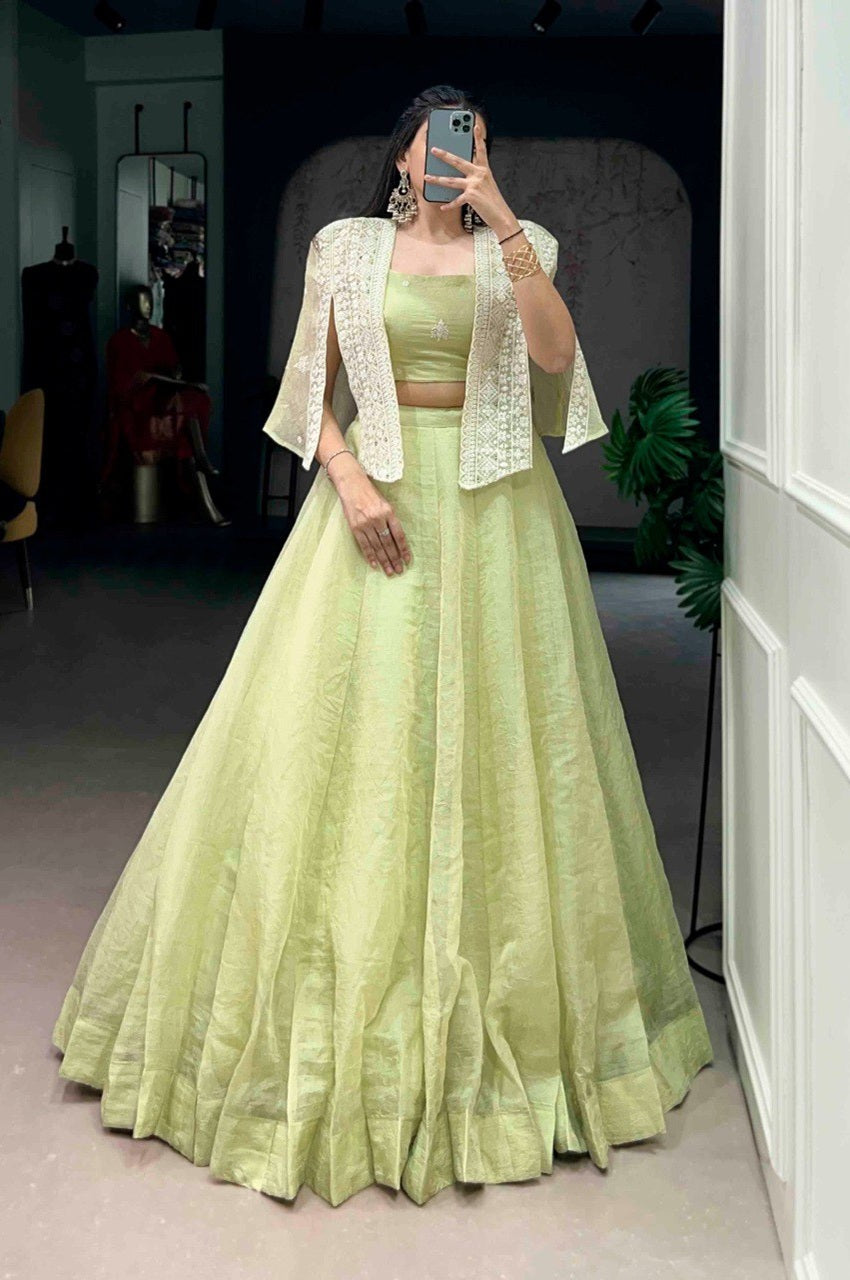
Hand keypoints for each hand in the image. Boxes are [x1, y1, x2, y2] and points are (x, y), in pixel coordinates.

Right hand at [329, 459, 411, 575]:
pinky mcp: (355, 527)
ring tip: (390, 571)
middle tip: (399, 570)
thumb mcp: (385, 503)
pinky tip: (375, 565)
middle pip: (388, 543)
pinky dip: (370, 556)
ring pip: (377, 546)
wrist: (352, 485)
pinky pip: (364, 545)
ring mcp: (366, 523)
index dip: (404, 549)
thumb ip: (390, 519)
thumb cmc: (370, 494)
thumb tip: (396, 539)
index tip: (407, 560)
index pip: (399, 535)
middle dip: (395, 558)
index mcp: (388, 512)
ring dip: (384, 560)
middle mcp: (378, 518)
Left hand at [423, 116, 518, 236]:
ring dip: (437, 179)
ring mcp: (475, 184)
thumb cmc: (493, 201)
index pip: (481, 150)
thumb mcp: (486, 185)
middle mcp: (479, 174)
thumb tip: (458, 176)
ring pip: (451, 180)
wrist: (501, 215)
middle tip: (434, 149)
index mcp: (484, 170)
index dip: (478, 137)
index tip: (475, 126)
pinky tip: (442, 206)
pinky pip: (456, 200)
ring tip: (427, 177)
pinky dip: (449, 205)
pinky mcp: (471, 196)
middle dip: (444, 155)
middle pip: (458, 161)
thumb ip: (475, 177)